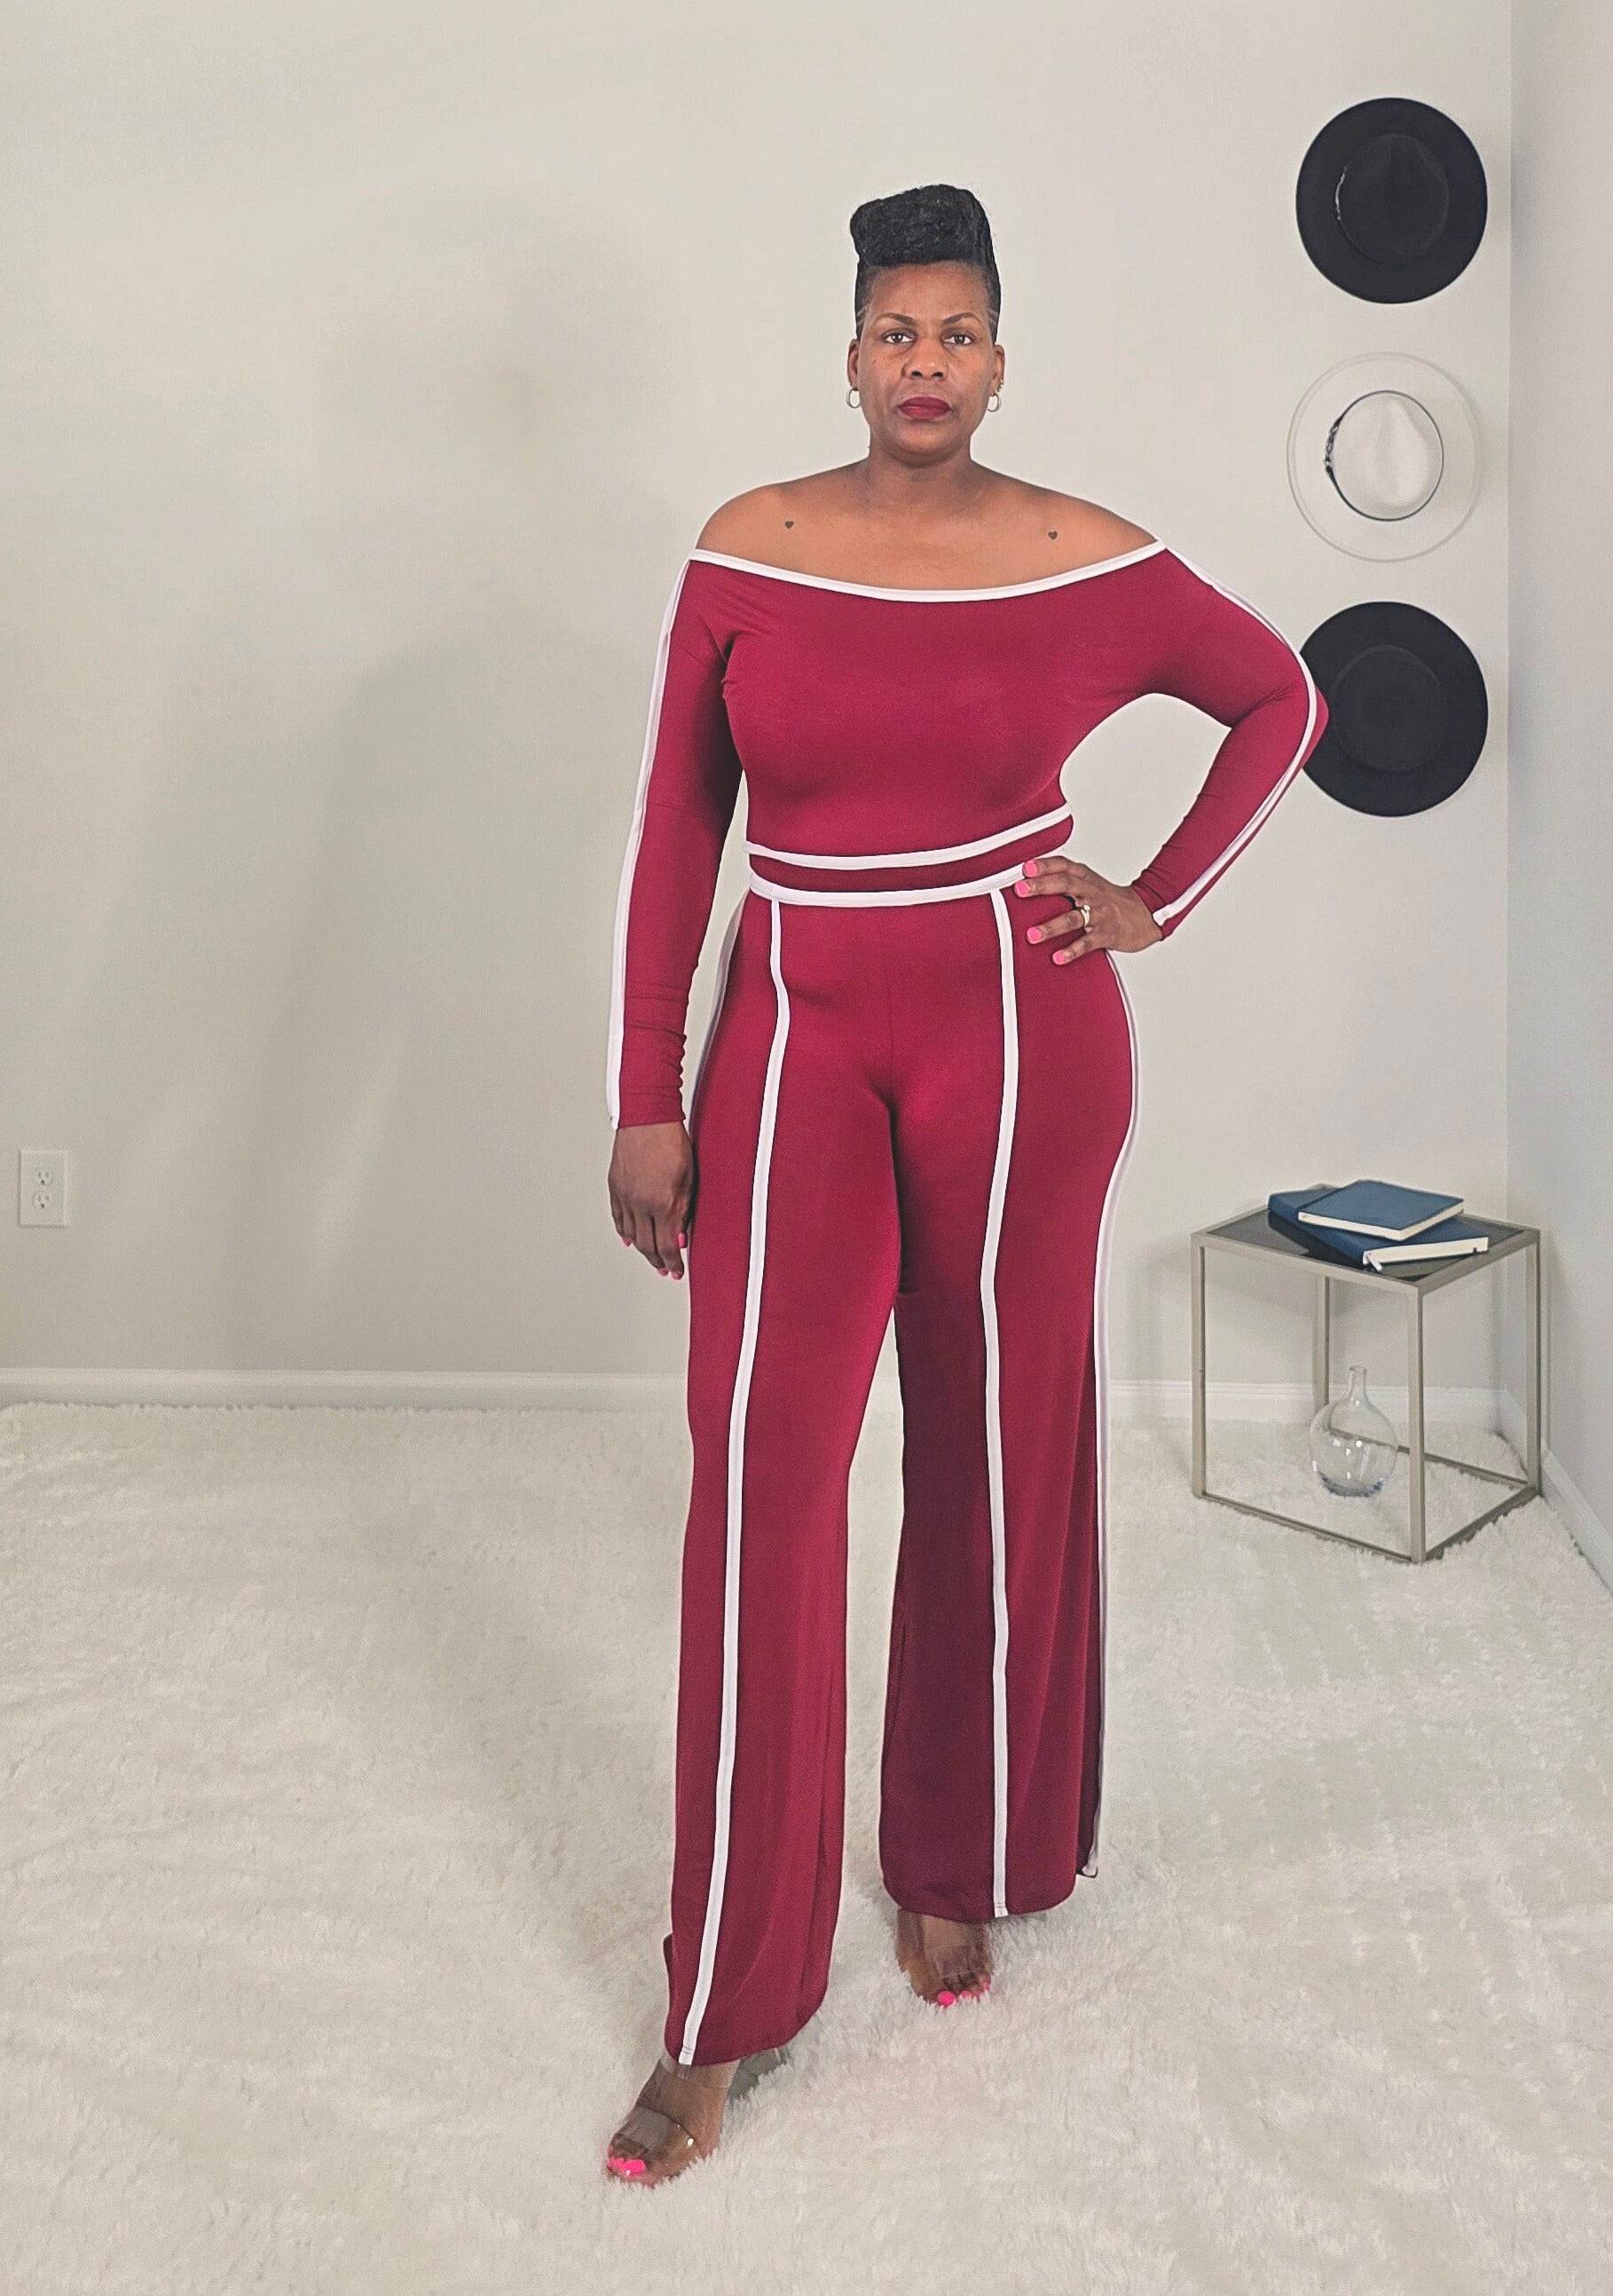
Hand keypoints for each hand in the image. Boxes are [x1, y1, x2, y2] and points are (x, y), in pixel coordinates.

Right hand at [609, 1121, 692, 1277]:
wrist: (647, 1117)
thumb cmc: (672, 1141)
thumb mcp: (690, 1179)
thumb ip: (684, 1211)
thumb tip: (680, 1237)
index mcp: (662, 1202)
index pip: (666, 1245)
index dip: (673, 1262)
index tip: (677, 1271)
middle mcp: (640, 1203)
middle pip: (647, 1245)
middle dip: (658, 1261)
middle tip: (666, 1270)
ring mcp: (625, 1196)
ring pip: (631, 1235)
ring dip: (643, 1250)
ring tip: (652, 1258)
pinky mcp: (615, 1187)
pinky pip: (618, 1218)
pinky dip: (625, 1232)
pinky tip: (630, 1240)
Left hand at [1011, 855, 1163, 958]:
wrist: (1145, 914)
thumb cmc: (1109, 900)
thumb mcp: (1088, 883)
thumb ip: (1061, 881)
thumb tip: (1025, 882)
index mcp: (1085, 877)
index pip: (1064, 865)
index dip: (1044, 865)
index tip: (1025, 867)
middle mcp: (1092, 892)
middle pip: (1066, 884)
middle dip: (1041, 886)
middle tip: (1020, 890)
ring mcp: (1100, 913)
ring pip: (1074, 917)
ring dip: (1051, 926)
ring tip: (1032, 935)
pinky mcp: (1106, 934)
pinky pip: (1088, 943)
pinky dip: (1072, 950)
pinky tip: (1058, 957)